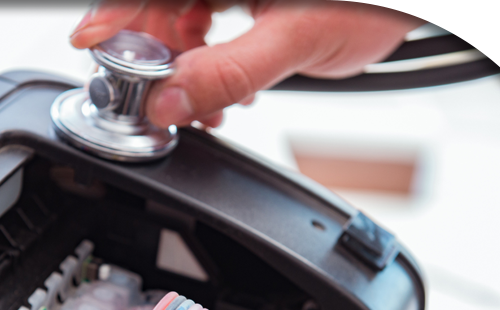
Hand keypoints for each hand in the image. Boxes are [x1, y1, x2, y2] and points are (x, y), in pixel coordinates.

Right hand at [70, 0, 479, 127]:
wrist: (412, 2)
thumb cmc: (368, 1)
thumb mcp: (295, 40)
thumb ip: (228, 72)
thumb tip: (168, 102)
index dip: (112, 15)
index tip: (87, 43)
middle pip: (158, 8)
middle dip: (155, 59)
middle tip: (162, 101)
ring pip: (181, 24)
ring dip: (184, 71)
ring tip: (208, 109)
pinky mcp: (244, 4)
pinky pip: (206, 30)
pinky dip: (208, 66)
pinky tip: (229, 93)